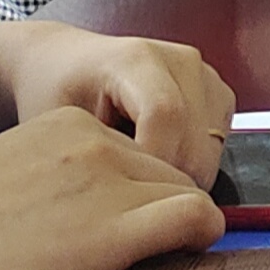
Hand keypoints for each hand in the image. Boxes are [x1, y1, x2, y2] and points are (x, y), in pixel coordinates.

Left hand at [0, 24, 236, 181]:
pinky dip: (189, 167)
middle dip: (165, 184)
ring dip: (179, 178)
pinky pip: (217, 147)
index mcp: (136, 59)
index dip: (151, 166)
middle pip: (195, 141)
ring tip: (134, 176)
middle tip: (124, 199)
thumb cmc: (52, 94)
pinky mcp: (217, 94)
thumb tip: (123, 211)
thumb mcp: (58, 126)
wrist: (63, 63)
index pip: (166, 116)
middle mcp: (180, 61)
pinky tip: (153, 163)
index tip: (124, 200)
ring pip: (211, 151)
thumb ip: (92, 159)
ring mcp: (204, 75)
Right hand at [0, 107, 227, 269]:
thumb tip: (74, 217)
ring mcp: (106, 181)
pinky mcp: (113, 230)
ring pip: (186, 191)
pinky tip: (187, 255)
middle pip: (169, 170)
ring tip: (165, 259)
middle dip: (170, 206)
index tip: (137, 222)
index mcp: (61, 125)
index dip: (143, 190)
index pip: (137, 150)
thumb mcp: (1, 181)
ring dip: (184, 225)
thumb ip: (48, 184)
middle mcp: (91, 141)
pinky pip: (192, 219)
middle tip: (158, 248)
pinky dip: (201, 236)